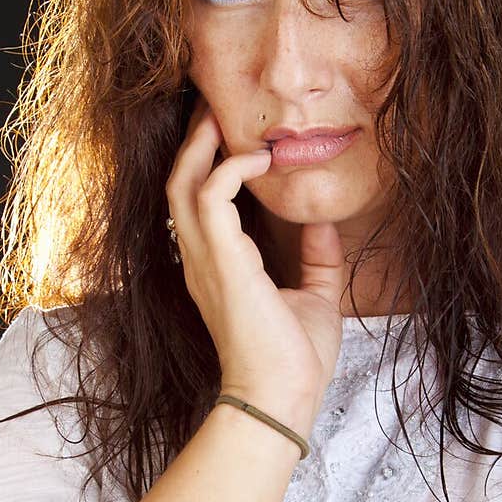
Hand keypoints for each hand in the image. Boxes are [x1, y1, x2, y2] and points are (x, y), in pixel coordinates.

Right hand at [166, 93, 348, 426]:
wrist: (281, 397)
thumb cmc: (294, 360)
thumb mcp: (314, 297)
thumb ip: (315, 258)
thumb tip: (322, 222)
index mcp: (218, 267)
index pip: (199, 202)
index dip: (209, 162)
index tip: (234, 131)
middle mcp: (201, 258)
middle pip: (179, 181)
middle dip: (195, 139)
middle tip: (215, 104)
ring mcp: (205, 258)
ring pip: (183, 180)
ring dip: (203, 142)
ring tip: (225, 113)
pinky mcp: (221, 259)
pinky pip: (212, 191)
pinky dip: (233, 166)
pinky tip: (262, 157)